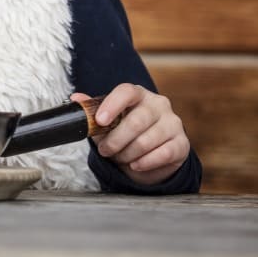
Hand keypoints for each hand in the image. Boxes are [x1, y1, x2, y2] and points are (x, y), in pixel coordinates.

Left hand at [71, 84, 189, 185]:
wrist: (150, 155)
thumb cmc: (126, 133)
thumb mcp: (107, 121)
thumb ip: (93, 109)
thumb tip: (76, 98)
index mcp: (138, 94)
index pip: (126, 92)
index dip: (112, 105)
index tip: (100, 121)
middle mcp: (158, 104)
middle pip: (136, 121)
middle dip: (116, 140)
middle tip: (105, 150)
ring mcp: (173, 123)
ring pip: (146, 141)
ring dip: (127, 154)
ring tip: (120, 157)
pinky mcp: (181, 143)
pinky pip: (162, 154)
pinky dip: (144, 163)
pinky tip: (135, 164)